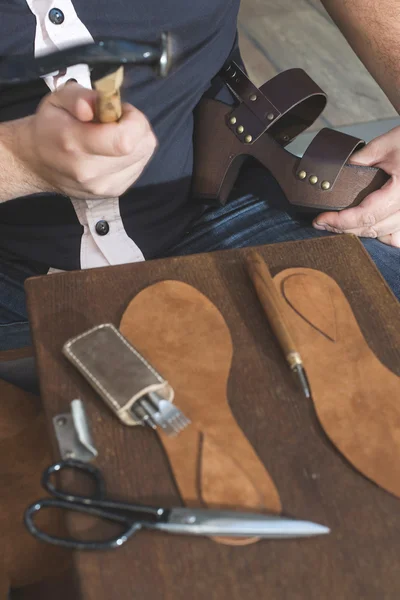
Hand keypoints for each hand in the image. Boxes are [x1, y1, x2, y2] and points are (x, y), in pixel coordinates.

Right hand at [13, 82, 156, 199]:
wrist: (38, 162)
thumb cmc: (50, 126)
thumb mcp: (57, 99)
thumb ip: (78, 96)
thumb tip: (94, 106)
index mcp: (74, 144)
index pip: (125, 140)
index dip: (132, 119)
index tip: (118, 110)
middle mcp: (90, 172)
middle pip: (140, 147)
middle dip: (135, 126)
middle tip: (114, 120)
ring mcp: (103, 186)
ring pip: (143, 156)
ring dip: (135, 140)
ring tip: (112, 135)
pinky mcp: (114, 192)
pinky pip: (139, 167)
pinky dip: (132, 154)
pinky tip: (112, 150)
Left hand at [312, 126, 399, 247]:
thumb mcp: (387, 143)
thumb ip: (361, 159)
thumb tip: (338, 173)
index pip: (367, 215)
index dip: (340, 221)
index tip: (320, 220)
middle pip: (373, 229)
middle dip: (344, 229)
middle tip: (323, 223)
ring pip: (387, 237)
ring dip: (364, 233)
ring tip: (343, 224)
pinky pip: (399, 238)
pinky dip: (385, 237)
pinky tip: (370, 228)